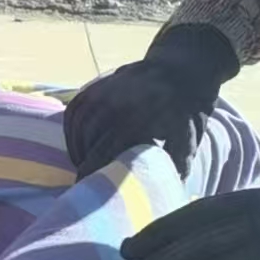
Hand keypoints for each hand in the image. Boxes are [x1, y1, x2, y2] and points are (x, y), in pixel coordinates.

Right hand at [66, 24, 239, 177]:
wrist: (182, 67)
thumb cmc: (187, 108)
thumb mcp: (188, 138)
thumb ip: (174, 165)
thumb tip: (164, 191)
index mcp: (136, 122)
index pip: (102, 155)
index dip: (91, 174)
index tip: (87, 189)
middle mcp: (113, 106)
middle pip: (87, 144)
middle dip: (84, 165)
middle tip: (86, 180)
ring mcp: (102, 94)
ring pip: (78, 128)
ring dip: (77, 149)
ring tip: (83, 163)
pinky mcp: (95, 87)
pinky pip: (74, 112)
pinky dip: (72, 130)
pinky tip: (79, 143)